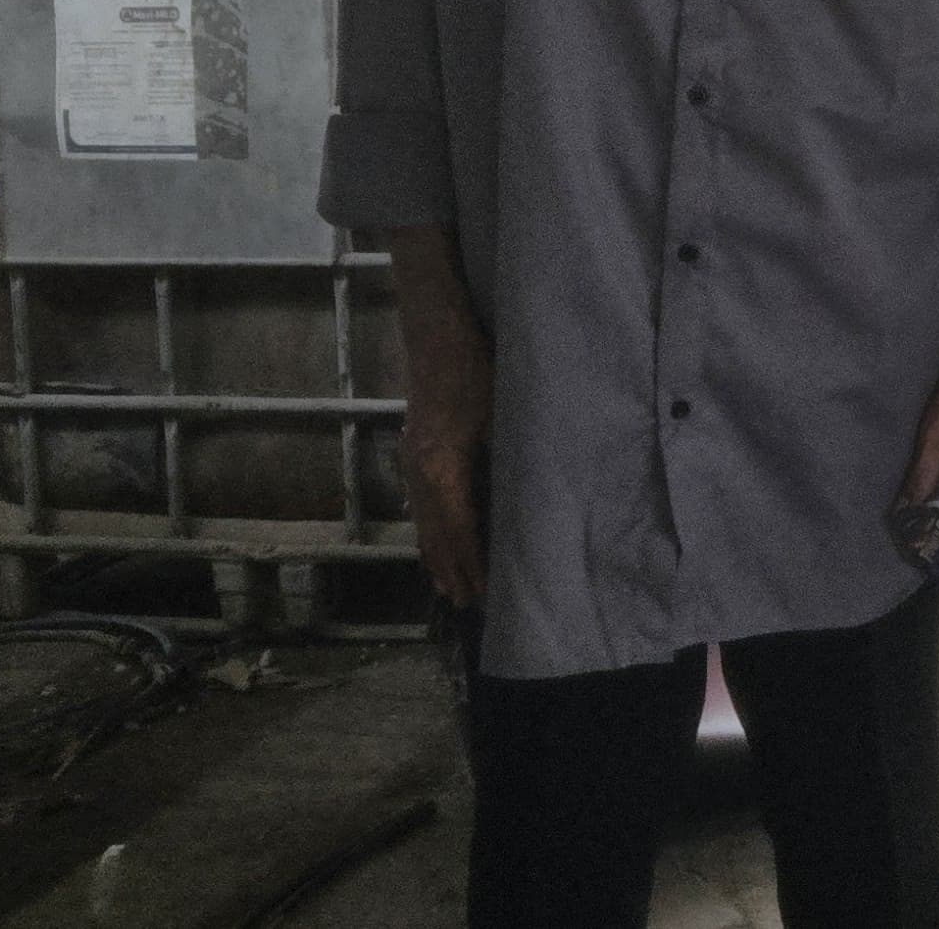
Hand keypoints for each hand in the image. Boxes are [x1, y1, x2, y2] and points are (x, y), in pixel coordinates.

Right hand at [400, 342, 492, 608]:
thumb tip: (528, 498)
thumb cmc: (472, 370)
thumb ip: (505, 459)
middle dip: (450, 570)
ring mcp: (411, 461)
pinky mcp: (412, 449)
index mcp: (442, 471)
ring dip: (434, 554)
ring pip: (422, 521)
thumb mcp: (499, 416)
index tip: (483, 593)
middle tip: (463, 604)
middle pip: (435, 535)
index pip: (459, 532)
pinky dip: (426, 528)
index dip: (471, 565)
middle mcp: (420, 473)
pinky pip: (418, 502)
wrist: (435, 335)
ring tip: (445, 584)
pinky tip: (432, 536)